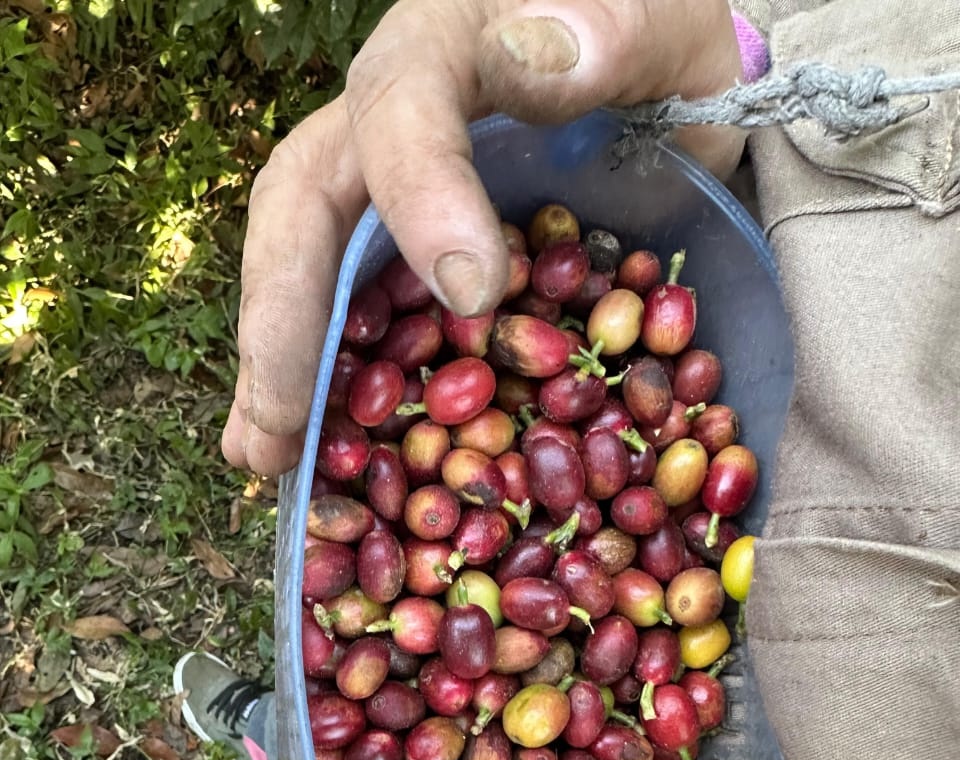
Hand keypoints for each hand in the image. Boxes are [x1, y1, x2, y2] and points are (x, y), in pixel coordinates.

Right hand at [222, 0, 745, 475]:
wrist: (662, 77)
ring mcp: (387, 198)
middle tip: (280, 426)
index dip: (422, 197)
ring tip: (267, 460)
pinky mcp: (407, 259)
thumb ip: (612, 33)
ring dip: (282, 373)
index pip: (402, 108)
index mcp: (445, 44)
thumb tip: (566, 59)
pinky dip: (335, 390)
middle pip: (305, 214)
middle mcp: (387, 127)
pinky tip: (321, 454)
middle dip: (284, 323)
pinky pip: (359, 323)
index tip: (473, 292)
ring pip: (310, 279)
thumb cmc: (655, 34)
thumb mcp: (655, 18)